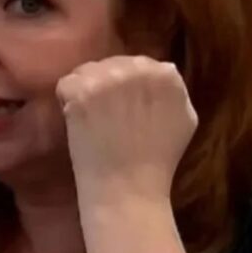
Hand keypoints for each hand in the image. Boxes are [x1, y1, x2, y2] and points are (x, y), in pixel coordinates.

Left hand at [55, 56, 196, 206]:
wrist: (127, 188)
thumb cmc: (158, 160)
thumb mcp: (184, 118)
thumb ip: (175, 90)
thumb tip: (162, 69)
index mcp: (166, 73)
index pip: (138, 64)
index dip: (126, 86)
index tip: (123, 107)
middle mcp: (138, 68)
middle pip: (111, 64)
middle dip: (105, 85)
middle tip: (105, 115)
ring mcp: (107, 79)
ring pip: (86, 71)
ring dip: (85, 91)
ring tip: (93, 120)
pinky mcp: (81, 92)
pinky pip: (66, 84)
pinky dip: (66, 101)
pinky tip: (78, 122)